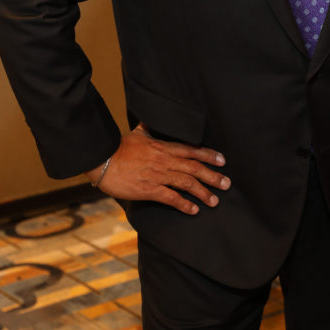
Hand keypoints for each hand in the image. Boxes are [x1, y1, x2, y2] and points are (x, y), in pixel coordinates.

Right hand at [86, 124, 229, 214]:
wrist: (103, 160)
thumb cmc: (119, 146)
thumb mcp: (137, 133)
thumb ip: (148, 128)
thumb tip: (152, 120)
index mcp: (164, 147)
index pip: (192, 151)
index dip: (209, 155)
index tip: (222, 161)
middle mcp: (165, 161)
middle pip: (195, 168)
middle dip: (213, 176)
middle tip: (227, 184)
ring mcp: (158, 175)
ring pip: (187, 183)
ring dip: (203, 192)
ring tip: (214, 201)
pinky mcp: (149, 190)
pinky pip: (171, 198)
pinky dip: (184, 204)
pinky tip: (193, 210)